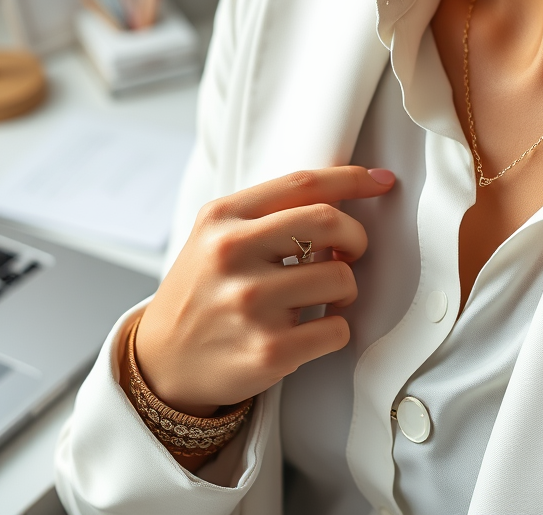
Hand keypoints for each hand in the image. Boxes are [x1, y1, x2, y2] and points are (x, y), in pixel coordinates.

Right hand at [133, 166, 395, 416]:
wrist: (162, 362)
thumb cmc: (203, 292)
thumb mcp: (217, 236)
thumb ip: (270, 213)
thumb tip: (344, 192)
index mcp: (223, 218)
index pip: (303, 184)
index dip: (352, 179)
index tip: (381, 182)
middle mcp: (232, 255)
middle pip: (330, 222)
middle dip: (356, 237)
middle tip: (350, 252)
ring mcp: (249, 304)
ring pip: (341, 279)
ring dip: (345, 290)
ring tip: (322, 299)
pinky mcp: (267, 351)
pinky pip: (337, 329)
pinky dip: (336, 330)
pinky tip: (311, 331)